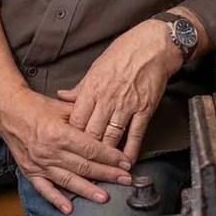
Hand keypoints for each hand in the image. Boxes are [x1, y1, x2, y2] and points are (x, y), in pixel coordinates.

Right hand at [0, 87, 132, 213]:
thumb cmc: (37, 106)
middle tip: (125, 180)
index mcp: (59, 133)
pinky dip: (56, 200)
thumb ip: (83, 117)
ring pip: (68, 180)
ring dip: (88, 190)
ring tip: (105, 197)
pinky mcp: (30, 171)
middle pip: (84, 166)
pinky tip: (69, 209)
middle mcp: (50, 151)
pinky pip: (44, 189)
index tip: (125, 162)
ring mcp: (40, 163)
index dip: (110, 156)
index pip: (91, 148)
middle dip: (107, 174)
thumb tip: (106, 124)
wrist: (9, 110)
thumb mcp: (62, 106)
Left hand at [57, 20, 181, 165]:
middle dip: (86, 151)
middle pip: (92, 133)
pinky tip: (126, 163)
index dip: (71, 137)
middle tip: (82, 164)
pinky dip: (130, 151)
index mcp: (92, 87)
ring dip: (106, 155)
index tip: (68, 147)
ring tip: (101, 169)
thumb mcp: (96, 66)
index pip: (76, 120)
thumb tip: (62, 97)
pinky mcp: (144, 109)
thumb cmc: (124, 52)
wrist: (153, 46)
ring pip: (112, 137)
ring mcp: (126, 105)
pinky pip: (135, 135)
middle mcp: (107, 99)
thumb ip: (80, 87)